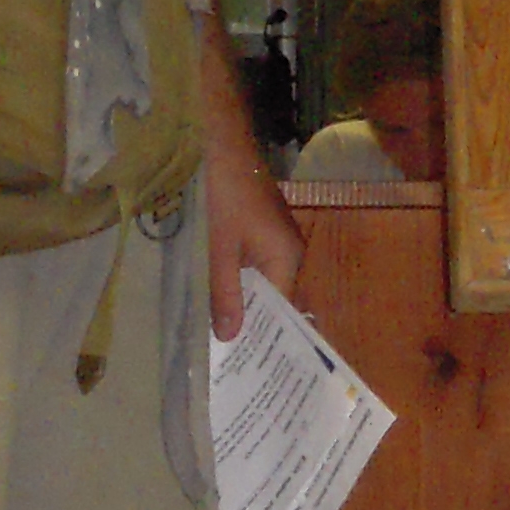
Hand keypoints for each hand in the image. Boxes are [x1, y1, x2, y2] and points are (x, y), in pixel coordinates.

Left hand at [196, 18, 303, 340]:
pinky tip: (221, 301)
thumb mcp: (218, 247)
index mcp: (286, 258)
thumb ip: (225, 293)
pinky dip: (241, 285)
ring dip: (245, 307)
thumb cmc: (221, 190)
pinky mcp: (263, 228)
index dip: (265, 340)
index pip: (283, 314)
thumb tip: (232, 338)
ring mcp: (278, 239)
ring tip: (223, 341)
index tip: (248, 371)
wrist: (221, 137)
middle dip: (255, 328)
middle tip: (231, 365)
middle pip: (276, 301)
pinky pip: (256, 268)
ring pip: (264, 284)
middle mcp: (290, 251)